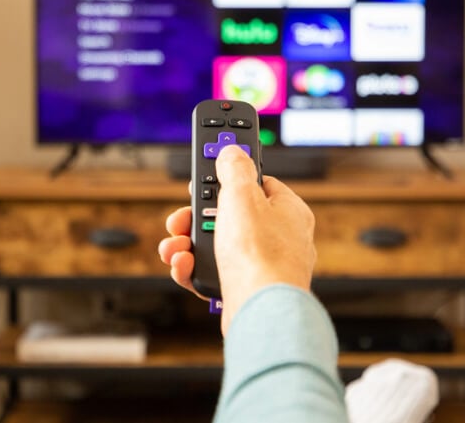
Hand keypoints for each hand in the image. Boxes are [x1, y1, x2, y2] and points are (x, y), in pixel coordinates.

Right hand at [158, 145, 316, 333]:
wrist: (261, 312)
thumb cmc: (260, 256)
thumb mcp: (242, 195)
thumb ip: (235, 168)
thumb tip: (232, 151)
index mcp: (288, 211)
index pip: (258, 182)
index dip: (228, 175)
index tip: (209, 166)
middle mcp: (280, 238)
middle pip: (231, 215)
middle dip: (197, 216)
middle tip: (182, 216)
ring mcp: (263, 266)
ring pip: (218, 245)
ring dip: (189, 243)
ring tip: (176, 245)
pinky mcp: (246, 290)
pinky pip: (215, 272)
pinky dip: (194, 268)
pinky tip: (184, 265)